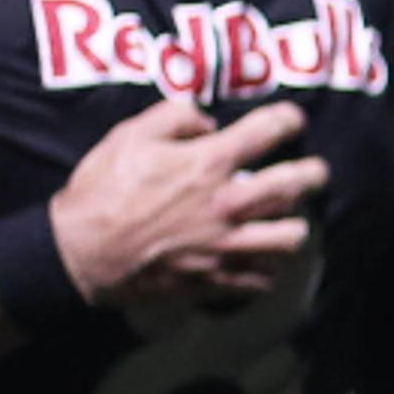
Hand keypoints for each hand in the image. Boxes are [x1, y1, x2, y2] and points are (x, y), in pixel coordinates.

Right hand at [48, 101, 324, 307]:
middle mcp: (227, 204)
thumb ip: (176, 115)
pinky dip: (267, 268)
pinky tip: (259, 257)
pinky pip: (264, 278)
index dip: (289, 119)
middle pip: (298, 185)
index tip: (291, 121)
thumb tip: (210, 122)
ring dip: (294, 225)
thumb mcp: (130, 135)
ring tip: (286, 218)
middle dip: (315, 173)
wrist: (79, 252)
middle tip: (313, 171)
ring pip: (292, 238)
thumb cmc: (101, 189)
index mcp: (208, 163)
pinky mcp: (217, 279)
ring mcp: (226, 245)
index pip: (271, 130)